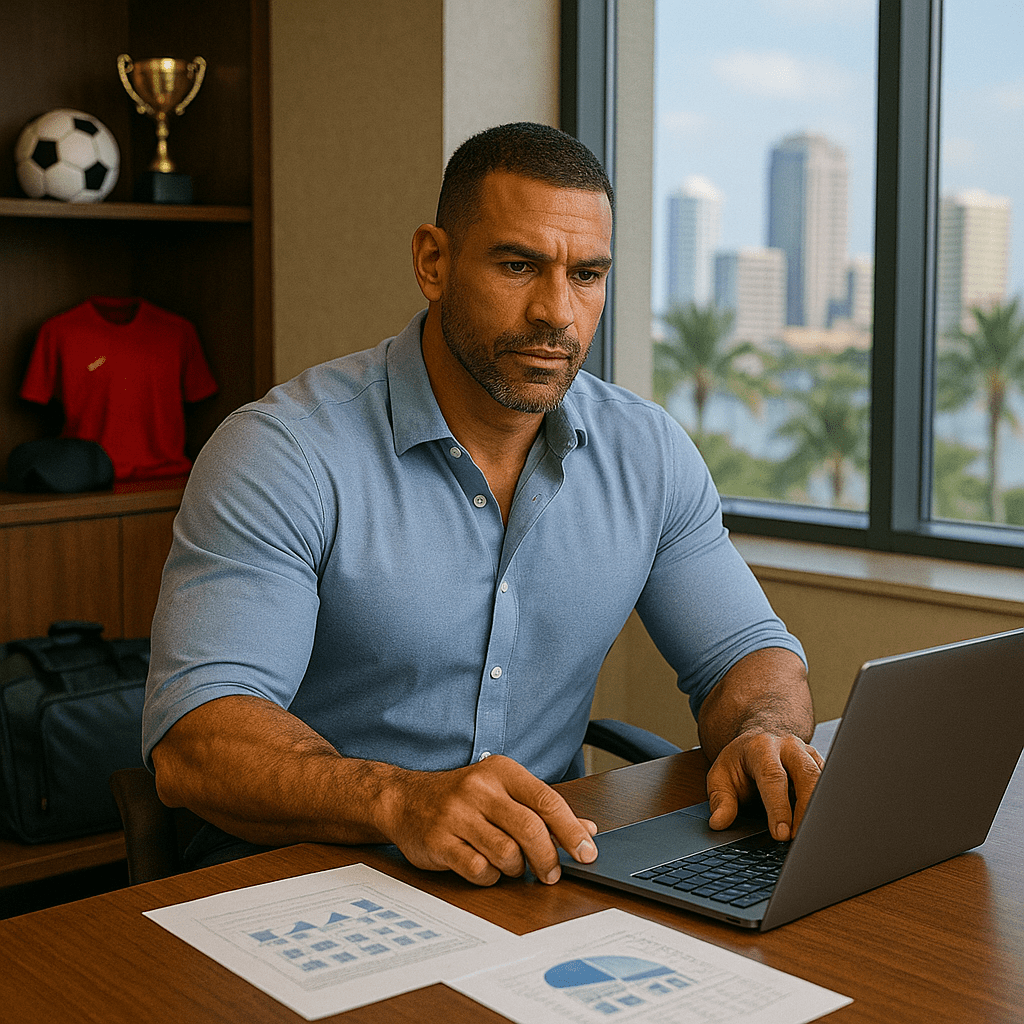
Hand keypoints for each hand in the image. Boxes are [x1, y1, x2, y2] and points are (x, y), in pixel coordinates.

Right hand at [378, 755, 598, 885]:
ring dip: (516, 869)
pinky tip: (486, 868)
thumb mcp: (502, 792)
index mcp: (501, 771)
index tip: (587, 852)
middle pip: (530, 829)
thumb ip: (543, 809)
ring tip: (511, 865)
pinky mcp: (440, 841)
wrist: (403, 800)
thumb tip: (587, 830)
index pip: (546, 799)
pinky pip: (479, 870)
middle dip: (548, 858)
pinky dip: (490, 877)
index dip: (571, 830)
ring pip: (507, 853)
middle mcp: (479, 788)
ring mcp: (457, 814)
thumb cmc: (460, 797)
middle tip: (552, 873)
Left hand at [705, 731, 823, 840]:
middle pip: (807, 775)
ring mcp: (808, 754)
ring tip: (810, 837)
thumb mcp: (720, 776)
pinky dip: (826, 806)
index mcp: (761, 747)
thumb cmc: (740, 762)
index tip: (780, 834)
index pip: (773, 777)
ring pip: (824, 780)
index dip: (778, 807)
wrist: (758, 740)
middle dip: (806, 810)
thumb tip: (719, 822)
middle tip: (799, 839)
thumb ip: (720, 799)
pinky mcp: (821, 765)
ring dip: (819, 809)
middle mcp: (789, 747)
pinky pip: (830, 786)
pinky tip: (820, 826)